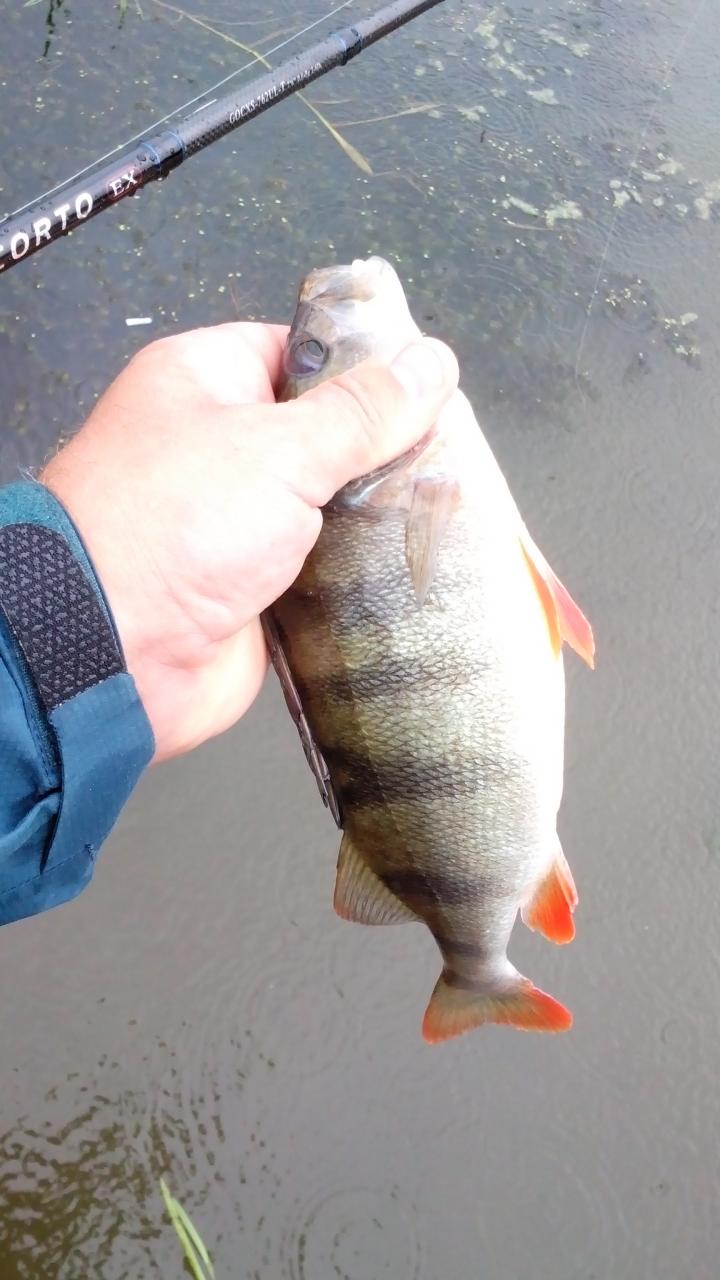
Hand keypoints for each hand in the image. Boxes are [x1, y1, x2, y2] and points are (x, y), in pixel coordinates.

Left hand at [42, 323, 457, 761]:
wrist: (117, 655)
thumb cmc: (177, 527)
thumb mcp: (281, 448)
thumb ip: (363, 411)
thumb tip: (432, 363)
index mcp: (205, 382)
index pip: (300, 354)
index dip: (365, 368)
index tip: (433, 388)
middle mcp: (216, 447)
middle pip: (322, 433)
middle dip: (381, 450)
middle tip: (452, 460)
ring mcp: (236, 522)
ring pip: (328, 507)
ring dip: (375, 517)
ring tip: (447, 514)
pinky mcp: (254, 587)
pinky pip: (321, 569)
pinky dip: (358, 573)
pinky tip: (414, 568)